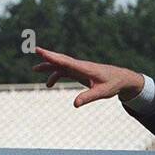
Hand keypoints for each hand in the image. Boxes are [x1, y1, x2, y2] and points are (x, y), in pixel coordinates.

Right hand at [31, 47, 145, 107]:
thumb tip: (74, 104)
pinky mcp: (79, 72)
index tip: (40, 50)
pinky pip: (64, 71)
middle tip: (34, 49)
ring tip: (35, 69)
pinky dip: (55, 75)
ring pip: (60, 65)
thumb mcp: (101, 93)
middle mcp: (79, 66)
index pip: (65, 62)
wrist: (120, 78)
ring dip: (48, 66)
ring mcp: (78, 68)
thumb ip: (88, 97)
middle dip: (47, 56)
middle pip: (60, 59)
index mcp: (84, 68)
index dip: (52, 57)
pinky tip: (49, 84)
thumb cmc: (112, 84)